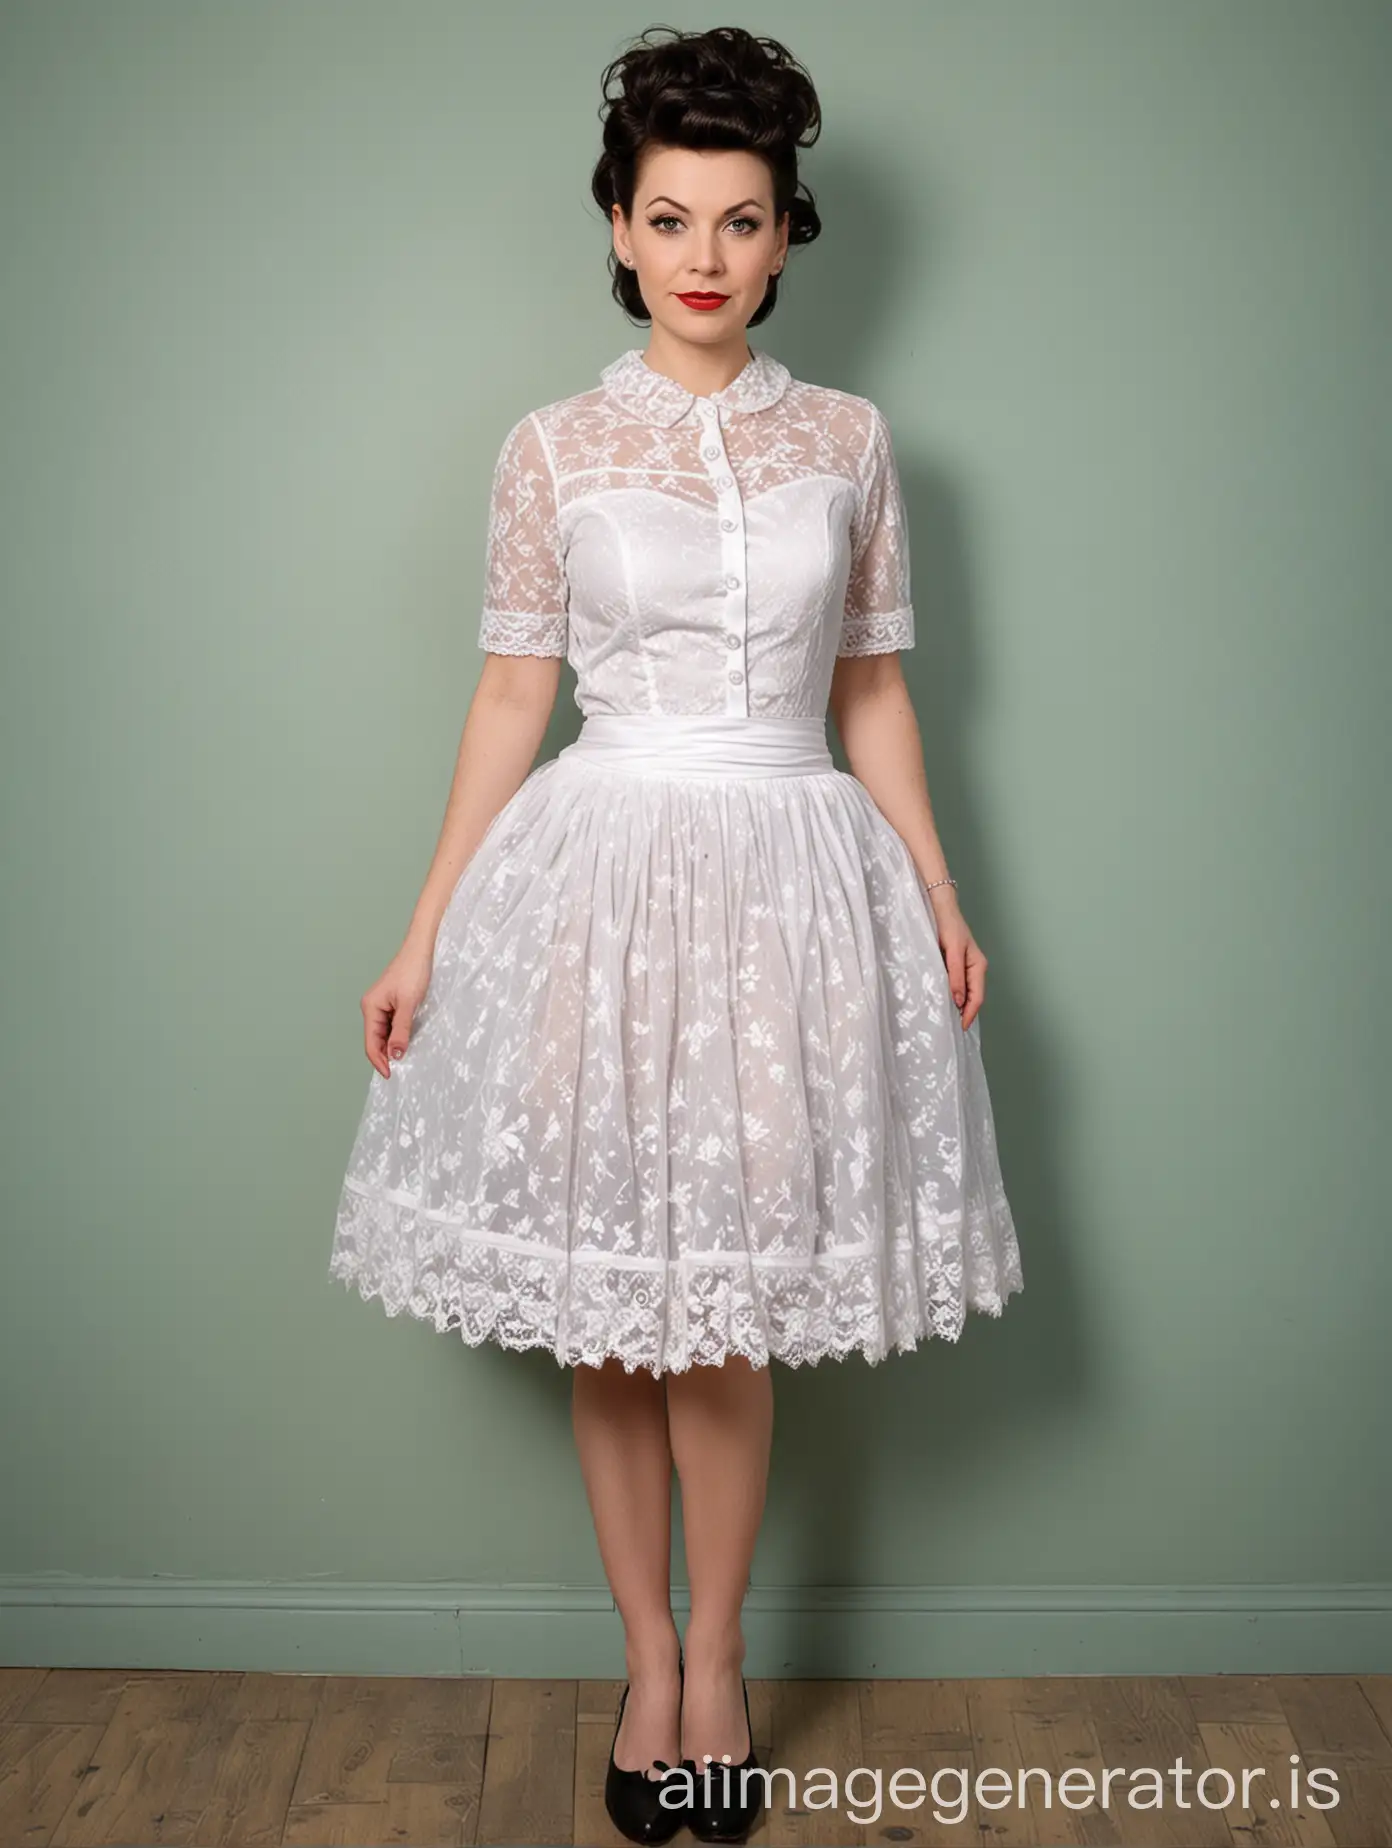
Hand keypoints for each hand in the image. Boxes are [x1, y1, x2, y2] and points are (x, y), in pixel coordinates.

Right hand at [361, 939, 434, 1077]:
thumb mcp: (409, 1005)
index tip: (391, 1076)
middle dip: (386, 1057)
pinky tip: (407, 1043)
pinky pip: (391, 1026)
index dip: (380, 1062)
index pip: (371, 1043)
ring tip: (405, 1061)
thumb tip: (396, 1056)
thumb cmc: (413, 972)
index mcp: (370, 1008)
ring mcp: (381, 1005)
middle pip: (375, 1040)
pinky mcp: (391, 1003)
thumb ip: (401, 1031)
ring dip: (392, 1047)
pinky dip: (397, 1036)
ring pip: (384, 1034)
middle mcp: (371, 1008)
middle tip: (401, 1072)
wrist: (421, 950)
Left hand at [928, 888, 987, 1030]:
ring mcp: (967, 967)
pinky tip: (946, 1002)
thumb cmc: (948, 926)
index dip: (970, 1013)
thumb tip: (958, 1001)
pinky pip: (959, 985)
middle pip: (974, 997)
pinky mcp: (957, 964)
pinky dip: (954, 995)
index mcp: (978, 966)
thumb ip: (955, 976)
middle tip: (954, 1028)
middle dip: (966, 1013)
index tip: (961, 1027)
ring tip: (950, 1019)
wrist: (941, 908)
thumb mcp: (952, 952)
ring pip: (966, 992)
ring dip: (960, 1006)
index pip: (977, 997)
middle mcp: (975, 968)